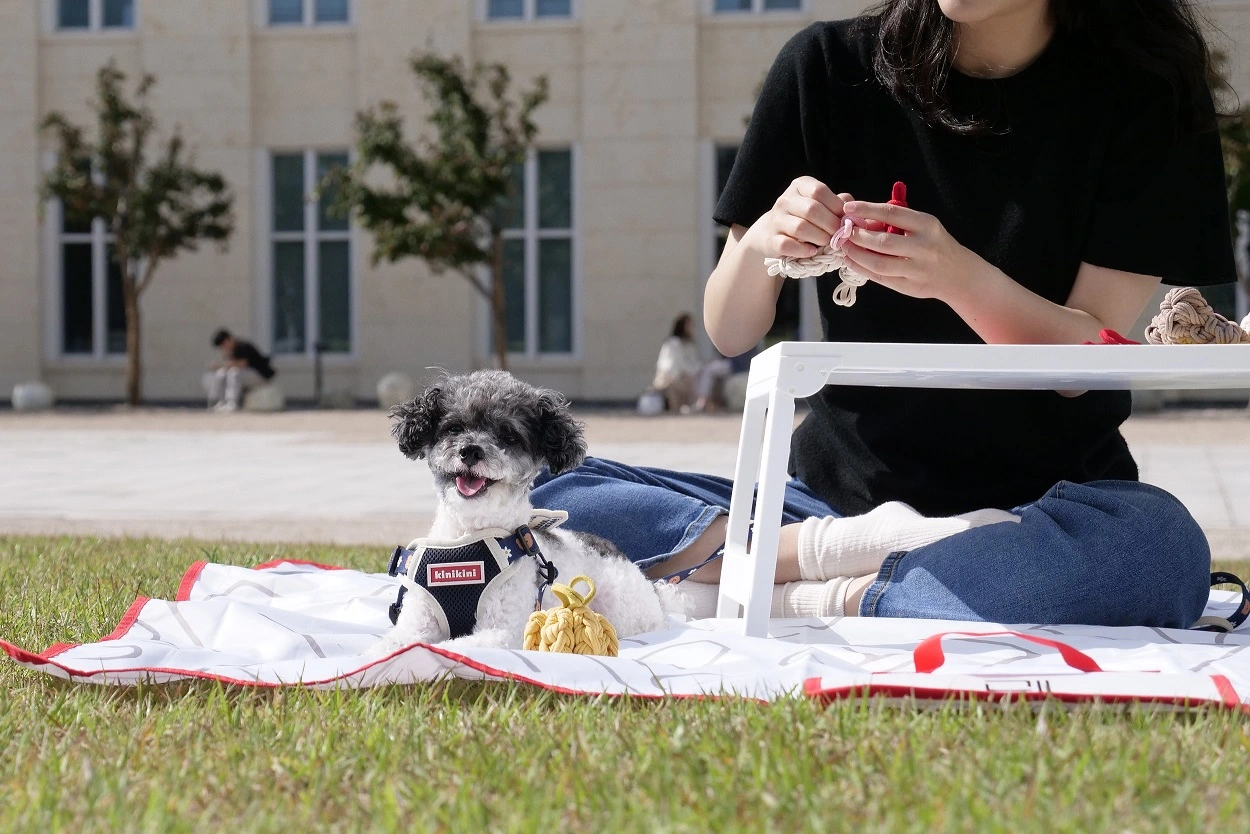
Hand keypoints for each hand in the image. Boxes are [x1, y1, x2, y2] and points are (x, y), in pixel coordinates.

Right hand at [748, 177, 853, 259]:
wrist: (772, 232)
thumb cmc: (804, 218)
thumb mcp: (820, 205)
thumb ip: (837, 203)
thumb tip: (851, 208)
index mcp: (799, 186)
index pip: (819, 190)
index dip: (835, 205)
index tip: (844, 218)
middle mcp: (785, 200)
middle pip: (811, 209)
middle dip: (830, 224)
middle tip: (839, 234)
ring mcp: (776, 220)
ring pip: (800, 227)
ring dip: (819, 238)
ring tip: (827, 243)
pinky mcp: (770, 239)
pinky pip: (787, 245)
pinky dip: (803, 250)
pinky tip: (812, 251)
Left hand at [839, 199, 997, 303]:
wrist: (957, 273)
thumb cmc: (933, 243)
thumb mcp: (923, 226)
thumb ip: (897, 221)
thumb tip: (861, 217)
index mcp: (927, 225)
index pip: (892, 213)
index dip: (867, 209)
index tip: (848, 209)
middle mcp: (924, 247)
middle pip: (883, 242)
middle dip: (858, 236)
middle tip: (844, 232)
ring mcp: (917, 269)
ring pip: (879, 263)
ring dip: (856, 255)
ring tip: (844, 247)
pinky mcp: (910, 287)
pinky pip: (881, 278)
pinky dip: (862, 269)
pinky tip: (851, 261)